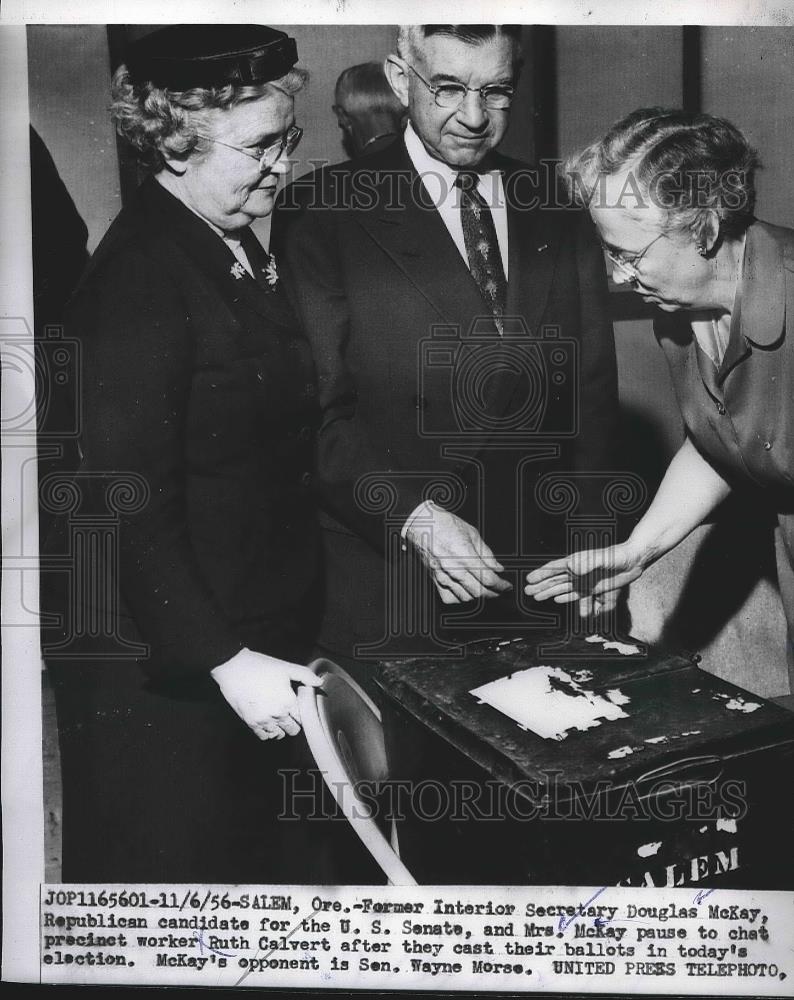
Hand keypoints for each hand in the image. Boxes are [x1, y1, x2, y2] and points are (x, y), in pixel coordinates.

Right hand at [210, 648, 321, 740]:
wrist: (234, 668)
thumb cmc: (261, 666)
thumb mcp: (286, 667)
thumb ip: (305, 675)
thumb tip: (320, 682)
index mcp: (288, 701)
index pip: (303, 718)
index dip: (302, 714)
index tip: (298, 708)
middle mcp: (278, 714)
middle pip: (293, 730)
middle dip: (294, 723)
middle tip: (289, 713)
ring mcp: (263, 720)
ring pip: (279, 735)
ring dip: (281, 728)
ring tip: (278, 717)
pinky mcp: (250, 722)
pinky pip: (263, 736)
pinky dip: (267, 732)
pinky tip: (267, 722)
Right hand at [405, 504, 511, 603]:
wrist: (421, 523)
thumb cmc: (444, 524)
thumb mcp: (472, 533)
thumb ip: (486, 553)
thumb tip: (497, 568)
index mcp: (464, 555)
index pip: (488, 578)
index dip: (501, 585)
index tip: (507, 586)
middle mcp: (453, 568)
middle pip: (479, 592)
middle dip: (493, 594)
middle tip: (500, 590)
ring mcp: (443, 575)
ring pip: (465, 597)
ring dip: (478, 597)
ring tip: (485, 590)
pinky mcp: (434, 578)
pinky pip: (449, 597)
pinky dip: (460, 598)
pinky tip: (466, 591)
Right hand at [524, 541, 645, 617]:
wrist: (635, 559)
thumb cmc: (618, 555)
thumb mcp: (602, 558)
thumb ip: (587, 563)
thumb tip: (572, 569)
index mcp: (577, 563)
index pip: (554, 569)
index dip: (541, 575)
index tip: (528, 580)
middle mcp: (579, 572)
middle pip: (556, 581)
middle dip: (541, 587)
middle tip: (527, 592)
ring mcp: (587, 581)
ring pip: (564, 589)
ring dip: (551, 593)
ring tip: (538, 598)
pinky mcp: (596, 588)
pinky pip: (580, 597)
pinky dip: (569, 599)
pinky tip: (560, 601)